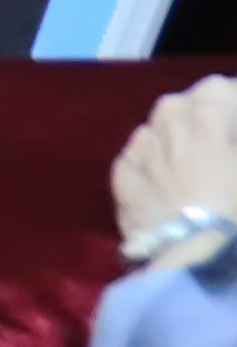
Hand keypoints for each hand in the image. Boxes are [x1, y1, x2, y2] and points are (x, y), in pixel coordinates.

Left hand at [117, 80, 236, 254]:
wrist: (199, 259)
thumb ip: (235, 139)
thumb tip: (230, 140)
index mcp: (205, 115)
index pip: (219, 88)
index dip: (233, 101)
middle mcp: (166, 123)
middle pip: (181, 104)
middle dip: (200, 114)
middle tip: (220, 139)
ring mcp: (138, 152)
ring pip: (153, 130)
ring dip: (172, 137)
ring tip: (191, 160)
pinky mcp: (121, 182)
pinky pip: (134, 160)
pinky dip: (149, 164)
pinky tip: (162, 180)